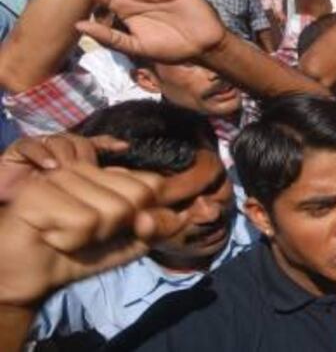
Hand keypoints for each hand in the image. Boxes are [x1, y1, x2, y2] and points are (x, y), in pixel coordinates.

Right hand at [0, 134, 127, 200]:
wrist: (6, 204)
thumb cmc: (41, 202)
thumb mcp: (73, 197)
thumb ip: (95, 186)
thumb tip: (118, 177)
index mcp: (73, 157)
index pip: (95, 143)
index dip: (108, 143)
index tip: (123, 147)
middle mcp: (60, 149)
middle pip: (79, 142)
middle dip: (84, 155)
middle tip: (86, 170)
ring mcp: (42, 146)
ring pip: (60, 141)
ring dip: (65, 156)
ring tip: (65, 171)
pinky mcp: (20, 148)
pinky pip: (32, 144)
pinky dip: (41, 154)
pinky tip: (49, 166)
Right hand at [0, 161, 200, 307]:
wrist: (30, 274)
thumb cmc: (79, 253)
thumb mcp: (130, 242)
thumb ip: (162, 226)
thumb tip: (200, 211)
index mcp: (108, 174)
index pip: (153, 184)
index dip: (150, 215)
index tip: (128, 229)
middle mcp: (86, 167)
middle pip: (137, 198)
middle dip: (117, 228)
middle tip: (88, 233)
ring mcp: (61, 174)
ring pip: (111, 212)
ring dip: (91, 237)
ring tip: (66, 234)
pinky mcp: (39, 191)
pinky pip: (83, 222)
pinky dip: (70, 240)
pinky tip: (52, 235)